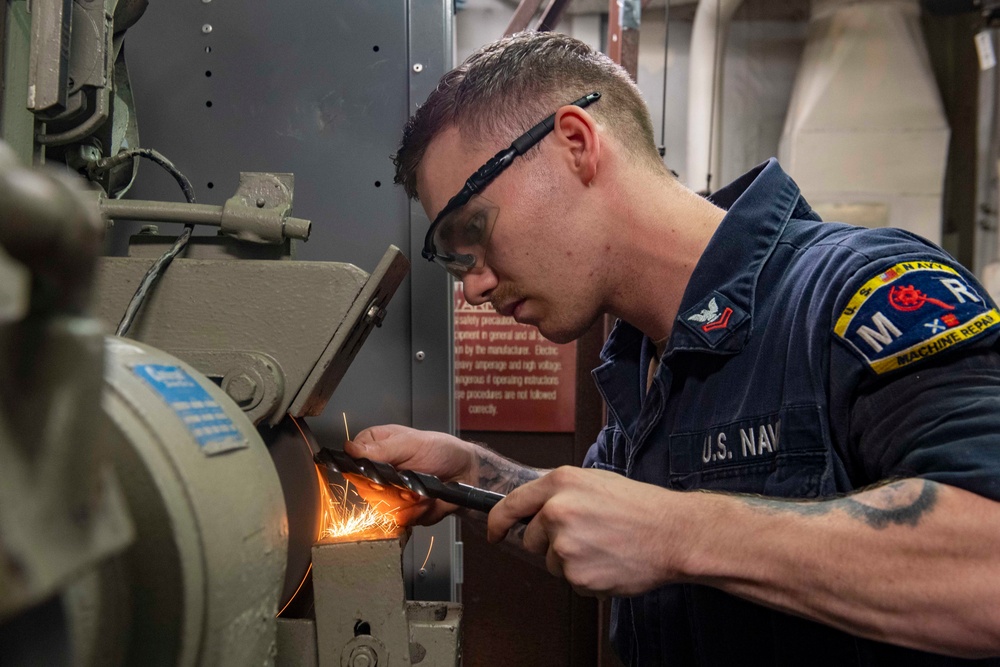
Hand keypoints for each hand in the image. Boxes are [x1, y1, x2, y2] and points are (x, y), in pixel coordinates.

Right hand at [347, 424, 476, 524]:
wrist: (464, 473)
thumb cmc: (441, 450)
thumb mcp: (412, 443)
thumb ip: (382, 448)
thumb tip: (350, 449)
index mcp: (374, 449)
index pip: (352, 465)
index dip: (366, 474)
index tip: (384, 474)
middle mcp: (376, 473)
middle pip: (367, 491)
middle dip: (393, 489)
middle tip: (411, 477)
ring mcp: (387, 494)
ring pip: (383, 508)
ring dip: (408, 501)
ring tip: (423, 488)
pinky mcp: (400, 511)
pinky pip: (400, 520)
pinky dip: (417, 512)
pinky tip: (427, 500)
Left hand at [487, 466, 683, 597]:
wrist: (673, 534)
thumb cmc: (640, 507)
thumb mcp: (594, 482)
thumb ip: (559, 493)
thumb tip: (533, 509)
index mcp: (560, 484)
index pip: (511, 505)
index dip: (497, 522)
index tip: (494, 532)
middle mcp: (557, 512)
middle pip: (531, 540)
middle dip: (551, 543)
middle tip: (587, 536)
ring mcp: (565, 546)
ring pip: (551, 563)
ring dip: (571, 561)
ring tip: (603, 547)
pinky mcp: (577, 575)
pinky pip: (571, 581)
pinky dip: (587, 577)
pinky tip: (609, 562)